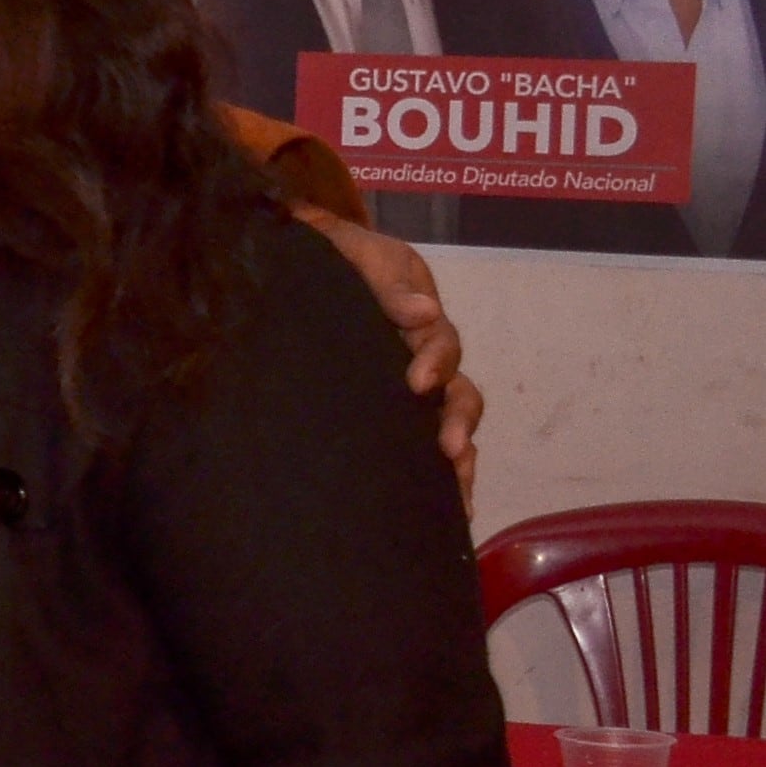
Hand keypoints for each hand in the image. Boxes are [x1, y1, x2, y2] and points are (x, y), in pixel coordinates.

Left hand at [294, 204, 477, 509]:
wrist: (307, 255)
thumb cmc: (337, 254)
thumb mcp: (358, 252)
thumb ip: (385, 281)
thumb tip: (424, 311)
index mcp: (419, 318)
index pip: (439, 342)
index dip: (433, 361)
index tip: (417, 382)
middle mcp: (423, 357)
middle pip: (457, 393)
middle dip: (456, 421)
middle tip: (448, 447)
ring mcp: (409, 388)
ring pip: (448, 424)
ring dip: (458, 455)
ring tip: (456, 487)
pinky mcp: (387, 411)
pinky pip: (420, 447)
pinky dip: (439, 479)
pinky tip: (449, 514)